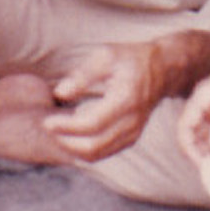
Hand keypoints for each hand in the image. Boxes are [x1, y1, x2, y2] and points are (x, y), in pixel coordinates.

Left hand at [42, 42, 161, 162]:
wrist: (162, 70)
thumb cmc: (130, 60)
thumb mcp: (106, 56)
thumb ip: (82, 75)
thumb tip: (60, 93)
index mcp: (125, 100)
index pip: (91, 124)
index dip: (66, 127)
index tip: (47, 121)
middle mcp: (131, 122)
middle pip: (93, 146)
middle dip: (65, 141)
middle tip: (49, 128)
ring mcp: (133, 133)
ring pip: (97, 154)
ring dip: (73, 148)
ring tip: (57, 132)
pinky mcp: (131, 138)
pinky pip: (104, 153)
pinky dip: (84, 149)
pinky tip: (72, 135)